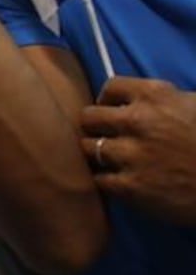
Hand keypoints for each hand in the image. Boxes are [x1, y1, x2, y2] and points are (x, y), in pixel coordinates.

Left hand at [80, 77, 195, 224]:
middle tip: (106, 136)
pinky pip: (100, 180)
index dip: (109, 99)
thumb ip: (162, 100)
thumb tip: (135, 100)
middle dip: (96, 126)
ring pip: (89, 148)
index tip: (112, 109)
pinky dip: (108, 181)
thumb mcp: (194, 105)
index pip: (111, 87)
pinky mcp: (132, 187)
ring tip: (111, 160)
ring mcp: (132, 155)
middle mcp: (138, 121)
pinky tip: (121, 182)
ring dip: (98, 154)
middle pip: (89, 117)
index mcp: (155, 95)